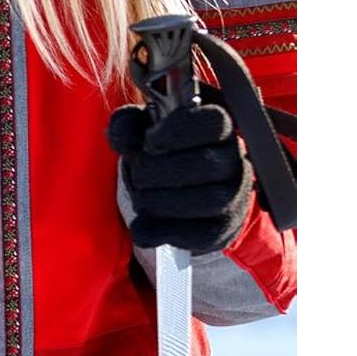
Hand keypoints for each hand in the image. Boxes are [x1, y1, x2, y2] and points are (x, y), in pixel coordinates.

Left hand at [107, 102, 252, 254]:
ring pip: (212, 200)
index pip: (214, 121)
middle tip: (138, 174)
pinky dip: (167, 232)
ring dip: (163, 201)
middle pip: (210, 164)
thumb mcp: (141, 129)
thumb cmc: (161, 149)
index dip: (179, 130)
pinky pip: (205, 234)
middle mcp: (234, 159)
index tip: (150, 141)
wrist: (176, 188)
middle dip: (162, 171)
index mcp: (216, 126)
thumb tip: (122, 131)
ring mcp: (234, 195)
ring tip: (140, 198)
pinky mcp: (224, 227)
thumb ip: (129, 124)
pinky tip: (142, 228)